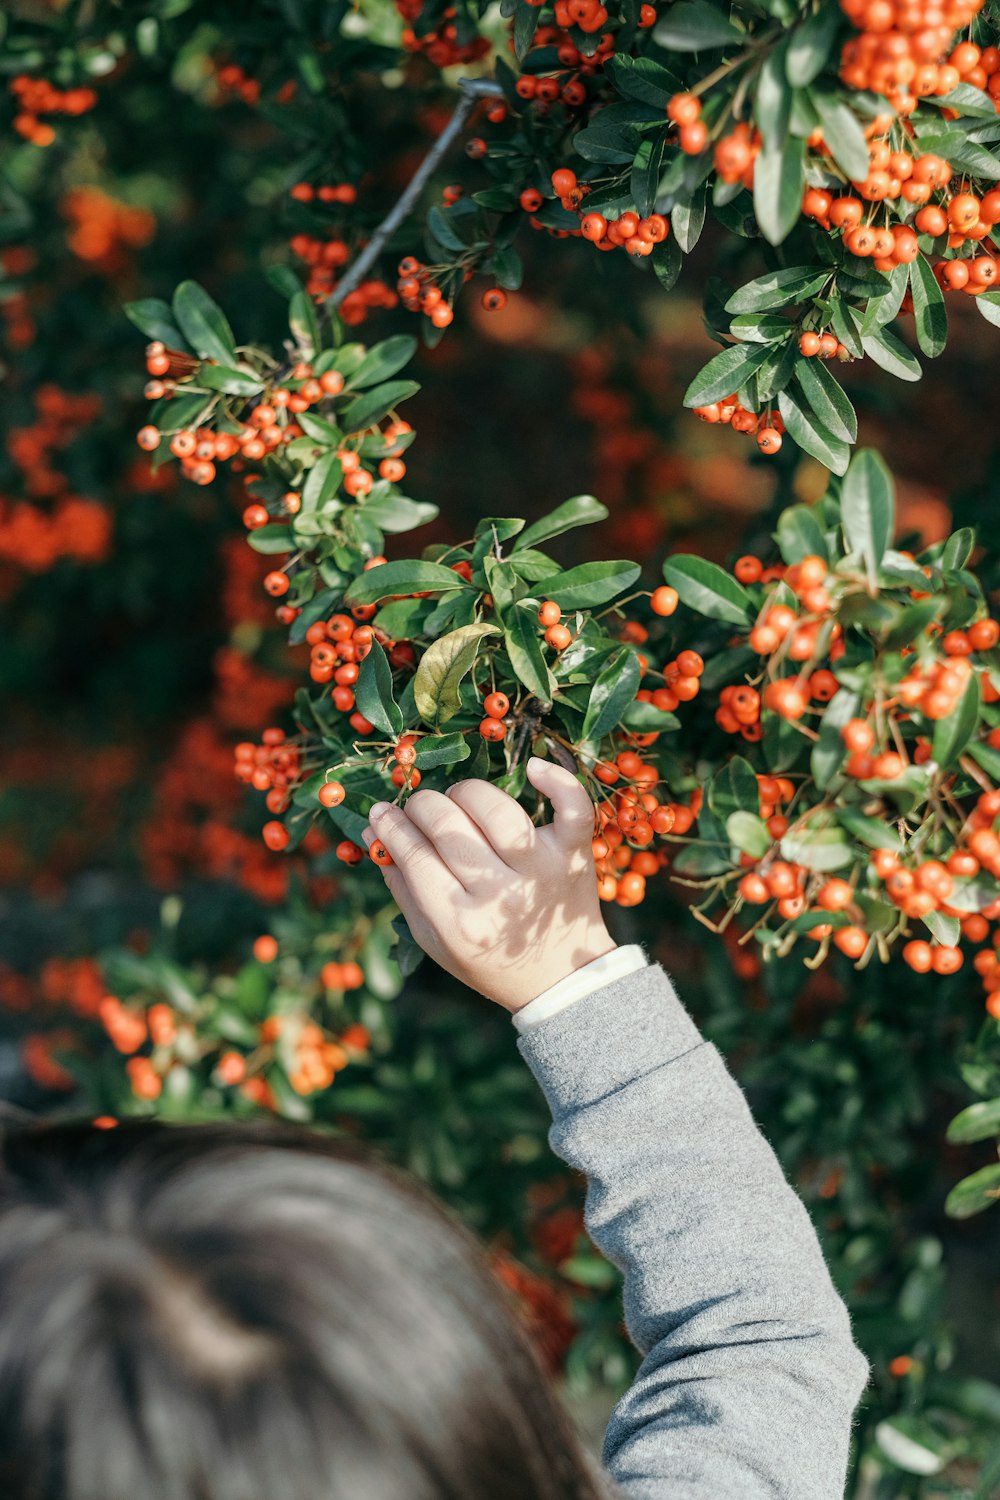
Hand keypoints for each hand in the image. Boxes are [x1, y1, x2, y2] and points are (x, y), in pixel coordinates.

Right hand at [360, 756, 616, 1012]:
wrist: (560, 980)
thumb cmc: (488, 960)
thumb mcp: (434, 938)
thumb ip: (402, 885)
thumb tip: (373, 831)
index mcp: (461, 923)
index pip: (415, 855)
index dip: (391, 824)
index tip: (382, 809)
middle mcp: (501, 896)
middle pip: (448, 825)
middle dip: (421, 806)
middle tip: (419, 809)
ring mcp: (542, 871)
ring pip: (495, 808)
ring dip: (465, 793)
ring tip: (458, 800)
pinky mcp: (574, 854)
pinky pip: (572, 807)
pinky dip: (557, 780)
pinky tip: (534, 768)